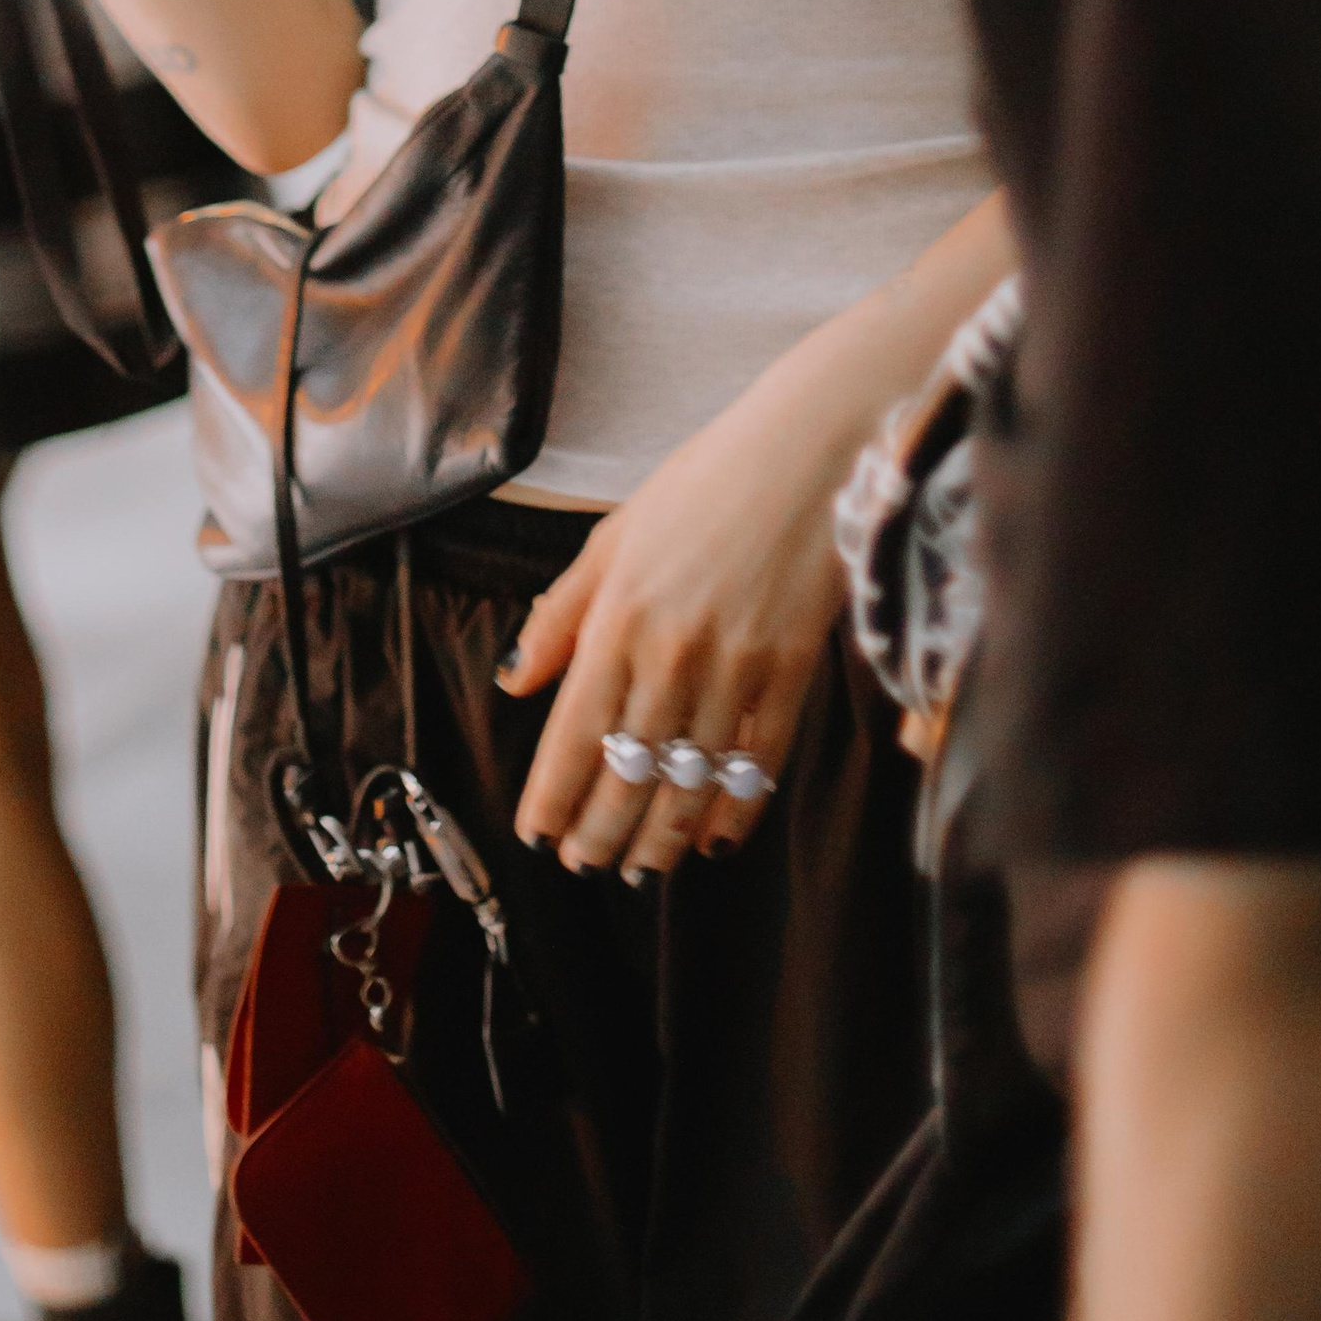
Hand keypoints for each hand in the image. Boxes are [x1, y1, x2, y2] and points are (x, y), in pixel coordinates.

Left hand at [500, 349, 862, 876]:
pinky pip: (759, 763)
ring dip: (661, 837)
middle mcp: (671, 655)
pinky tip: (715, 839)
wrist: (805, 453)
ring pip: (690, 781)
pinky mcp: (792, 673)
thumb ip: (561, 614)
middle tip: (585, 866)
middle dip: (601, 833)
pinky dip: (735, 811)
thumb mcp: (612, 536)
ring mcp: (737, 669)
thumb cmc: (701, 484)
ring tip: (640, 867)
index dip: (552, 798)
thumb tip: (515, 681)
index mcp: (617, 619)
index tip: (538, 835)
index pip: (572, 735)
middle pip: (628, 773)